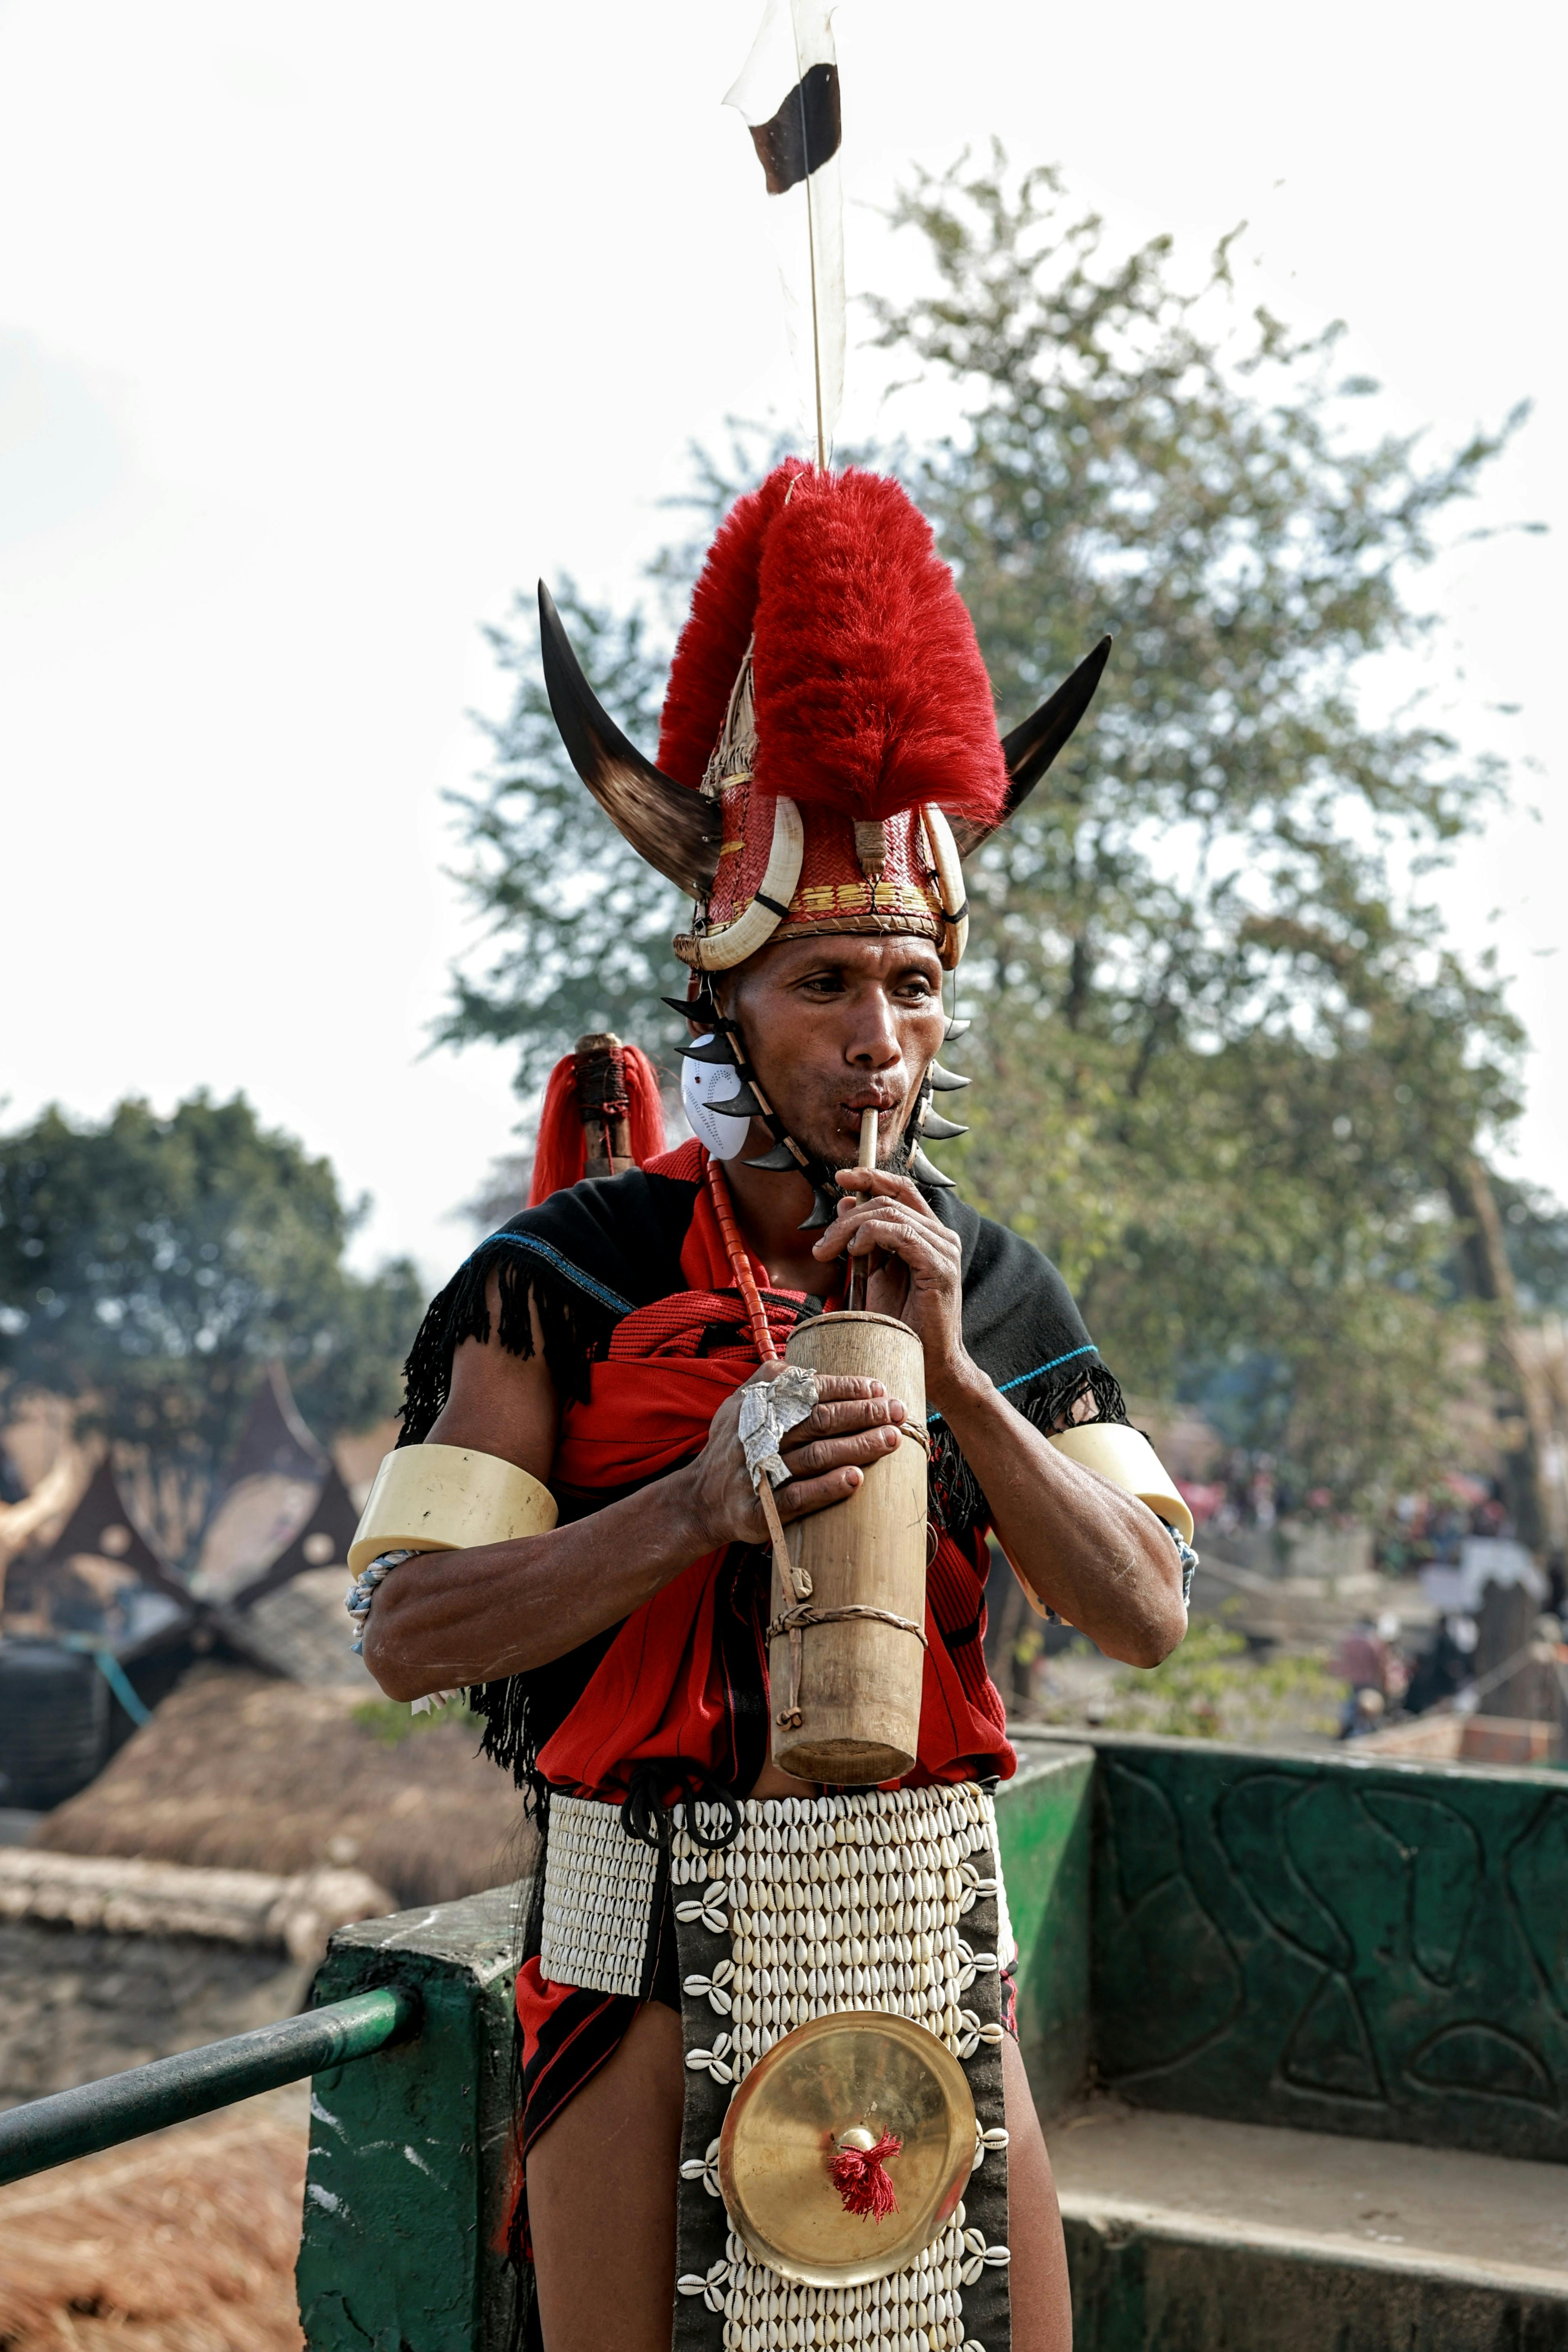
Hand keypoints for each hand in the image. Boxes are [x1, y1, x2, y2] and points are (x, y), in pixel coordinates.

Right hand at [684, 1367, 907, 1554]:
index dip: (847, 1388)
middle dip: (863, 1414)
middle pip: (819, 1421)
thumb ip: (773, 1382)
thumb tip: (820, 1370)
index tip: (879, 1390)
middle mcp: (757, 1436)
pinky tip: (856, 1479)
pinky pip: (798, 1497)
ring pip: (815, 1456)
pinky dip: (828, 1487)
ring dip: (857, 1446)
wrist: (700, 1499)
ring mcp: (758, 1474)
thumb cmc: (734, 1446)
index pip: (809, 1391)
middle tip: (899, 1412)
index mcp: (755, 1406)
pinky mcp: (760, 1510)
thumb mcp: (740, 1404)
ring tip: (890, 1439)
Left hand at [812, 1169, 976, 1412]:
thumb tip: (845, 1202)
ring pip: (890, 1214)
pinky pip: (902, 1234)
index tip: (842, 1177)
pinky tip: (854, 1252)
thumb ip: (864, 1238)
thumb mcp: (874, 1273)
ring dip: (851, 1228)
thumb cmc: (900, 1323)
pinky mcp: (940, 1266)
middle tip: (822, 1245)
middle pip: (889, 1201)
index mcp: (929, 1233)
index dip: (871, 1177)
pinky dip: (872, 1236)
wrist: (927, 1362)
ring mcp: (944, 1249)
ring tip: (830, 1252)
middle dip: (847, 1216)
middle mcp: (942, 1236)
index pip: (901, 1190)